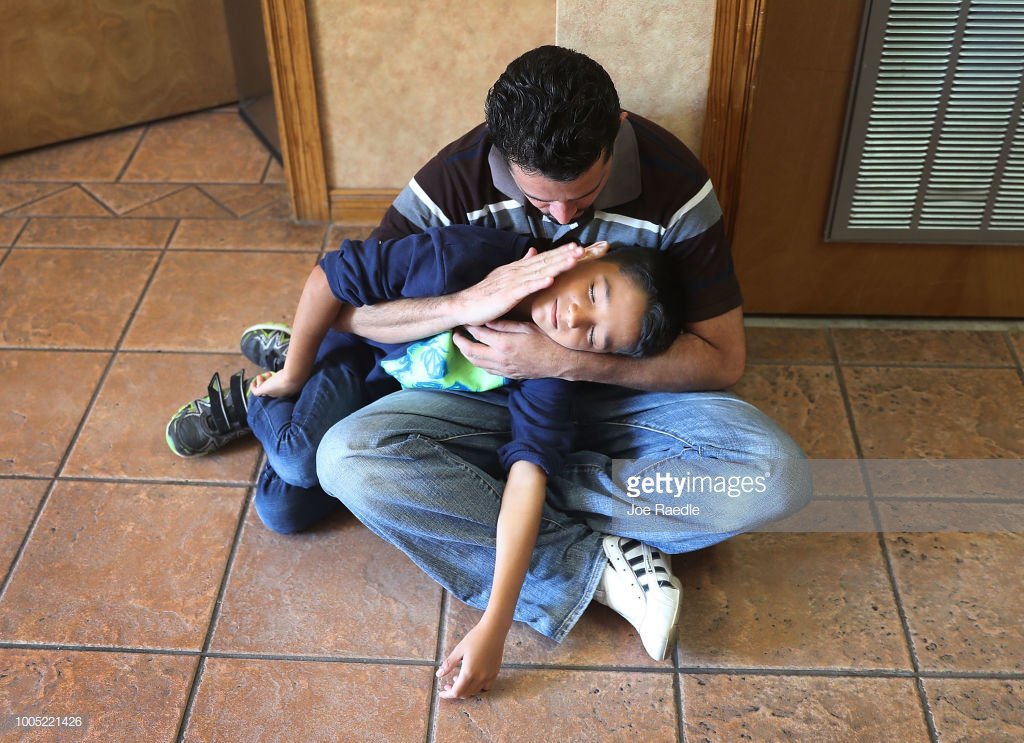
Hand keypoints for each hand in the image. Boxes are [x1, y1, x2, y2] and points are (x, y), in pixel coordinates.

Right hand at [249, 370, 305, 397]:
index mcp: (287, 390)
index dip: (277, 381)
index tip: (276, 374)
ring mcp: (271, 392)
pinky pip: (256, 391)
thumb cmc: (297, 374)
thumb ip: (297, 368)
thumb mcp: (296, 371)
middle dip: (269, 382)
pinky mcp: (263, 391)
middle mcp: (279, 394)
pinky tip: (252, 382)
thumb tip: (300, 363)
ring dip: (261, 382)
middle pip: (271, 389)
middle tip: (267, 374)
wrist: (293, 378)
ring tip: (261, 376)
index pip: (280, 388)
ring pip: (264, 390)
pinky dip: (253, 387)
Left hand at [437, 619, 507, 699]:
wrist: (494, 630)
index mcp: (469, 672)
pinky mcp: (495, 673)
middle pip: (465, 694)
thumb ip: (449, 664)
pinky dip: (477, 687)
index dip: (447, 694)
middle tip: (447, 684)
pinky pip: (485, 686)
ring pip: (475, 691)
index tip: (441, 692)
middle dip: (454, 692)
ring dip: (465, 689)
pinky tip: (473, 677)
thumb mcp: (459, 650)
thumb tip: (439, 674)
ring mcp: (489, 676)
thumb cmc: (475, 637)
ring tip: (458, 678)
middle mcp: (480, 678)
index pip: (456, 692)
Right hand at [453, 244, 582, 326]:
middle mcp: (516, 272)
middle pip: (544, 261)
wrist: (464, 306)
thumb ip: (521, 265)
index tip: (577, 248)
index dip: (560, 252)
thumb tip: (534, 251)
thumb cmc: (485, 296)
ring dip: (556, 265)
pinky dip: (538, 283)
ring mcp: (512, 283)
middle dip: (564, 255)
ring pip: (538, 272)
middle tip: (582, 249)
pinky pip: (525, 288)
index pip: (542, 258)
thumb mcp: (505, 278)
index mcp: (517, 269)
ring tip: (573, 259)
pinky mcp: (507, 295)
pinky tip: (551, 279)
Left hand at [453, 321, 576, 378]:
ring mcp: (503, 369)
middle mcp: (500, 358)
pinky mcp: (509, 375)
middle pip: (470, 351)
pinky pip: (487, 370)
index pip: (478, 333)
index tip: (464, 320)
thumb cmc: (547, 340)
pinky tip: (479, 356)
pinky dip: (479, 362)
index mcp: (503, 343)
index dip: (468, 326)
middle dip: (460, 342)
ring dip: (467, 353)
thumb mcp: (526, 327)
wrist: (561, 362)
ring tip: (462, 344)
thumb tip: (487, 319)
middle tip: (455, 334)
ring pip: (477, 363)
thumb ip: (504, 324)